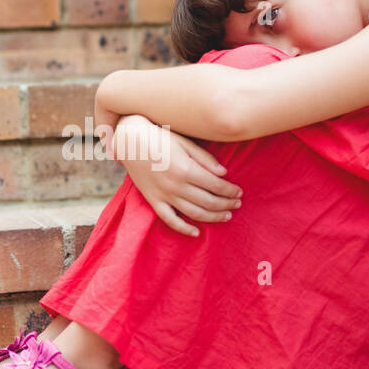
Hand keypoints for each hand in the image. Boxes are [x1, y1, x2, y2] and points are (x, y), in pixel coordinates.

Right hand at [113, 114, 242, 236]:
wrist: (130, 140)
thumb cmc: (160, 136)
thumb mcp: (185, 142)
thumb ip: (205, 159)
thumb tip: (224, 173)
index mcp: (186, 169)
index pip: (216, 186)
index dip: (230, 191)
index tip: (239, 192)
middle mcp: (176, 185)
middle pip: (208, 201)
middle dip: (226, 204)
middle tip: (237, 204)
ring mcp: (164, 195)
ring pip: (194, 213)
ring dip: (213, 217)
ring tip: (226, 216)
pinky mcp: (153, 200)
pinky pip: (170, 220)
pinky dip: (183, 229)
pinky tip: (196, 232)